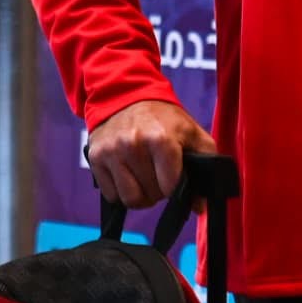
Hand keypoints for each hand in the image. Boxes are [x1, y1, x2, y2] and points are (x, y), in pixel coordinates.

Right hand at [87, 99, 216, 207]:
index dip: (175, 186)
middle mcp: (133, 145)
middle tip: (158, 173)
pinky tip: (128, 173)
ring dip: (140, 194)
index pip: (170, 186)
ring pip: (129, 199)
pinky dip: (121, 191)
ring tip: (144, 176)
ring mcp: (112, 152)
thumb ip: (205, 162)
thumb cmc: (163, 118)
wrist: (127, 96)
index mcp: (161, 139)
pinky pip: (111, 195)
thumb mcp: (191, 131)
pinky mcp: (96, 158)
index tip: (174, 174)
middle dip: (158, 190)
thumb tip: (201, 206)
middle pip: (150, 195)